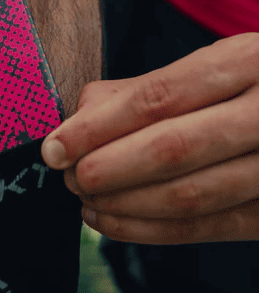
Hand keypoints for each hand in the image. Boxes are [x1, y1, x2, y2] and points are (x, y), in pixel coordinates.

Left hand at [41, 33, 258, 243]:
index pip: (157, 98)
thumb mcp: (207, 63)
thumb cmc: (247, 82)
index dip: (98, 127)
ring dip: (123, 204)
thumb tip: (78, 121)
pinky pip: (208, 228)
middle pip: (171, 149)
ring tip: (84, 199)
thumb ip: (142, 88)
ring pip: (189, 196)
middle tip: (69, 176)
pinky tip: (110, 221)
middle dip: (106, 168)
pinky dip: (150, 230)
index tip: (54, 147)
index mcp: (246, 61)